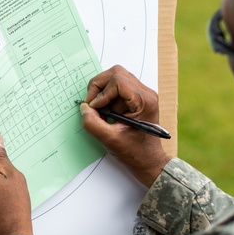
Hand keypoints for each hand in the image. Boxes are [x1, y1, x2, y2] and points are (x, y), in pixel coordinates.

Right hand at [81, 65, 170, 186]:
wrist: (148, 161)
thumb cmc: (135, 152)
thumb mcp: (110, 140)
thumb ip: (93, 123)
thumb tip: (84, 107)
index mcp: (144, 101)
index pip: (118, 81)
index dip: (101, 93)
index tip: (94, 108)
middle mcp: (146, 93)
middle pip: (117, 73)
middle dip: (99, 87)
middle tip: (92, 104)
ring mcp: (142, 94)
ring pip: (116, 78)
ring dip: (103, 92)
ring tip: (100, 109)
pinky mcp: (136, 98)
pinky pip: (118, 87)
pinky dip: (107, 96)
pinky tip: (106, 111)